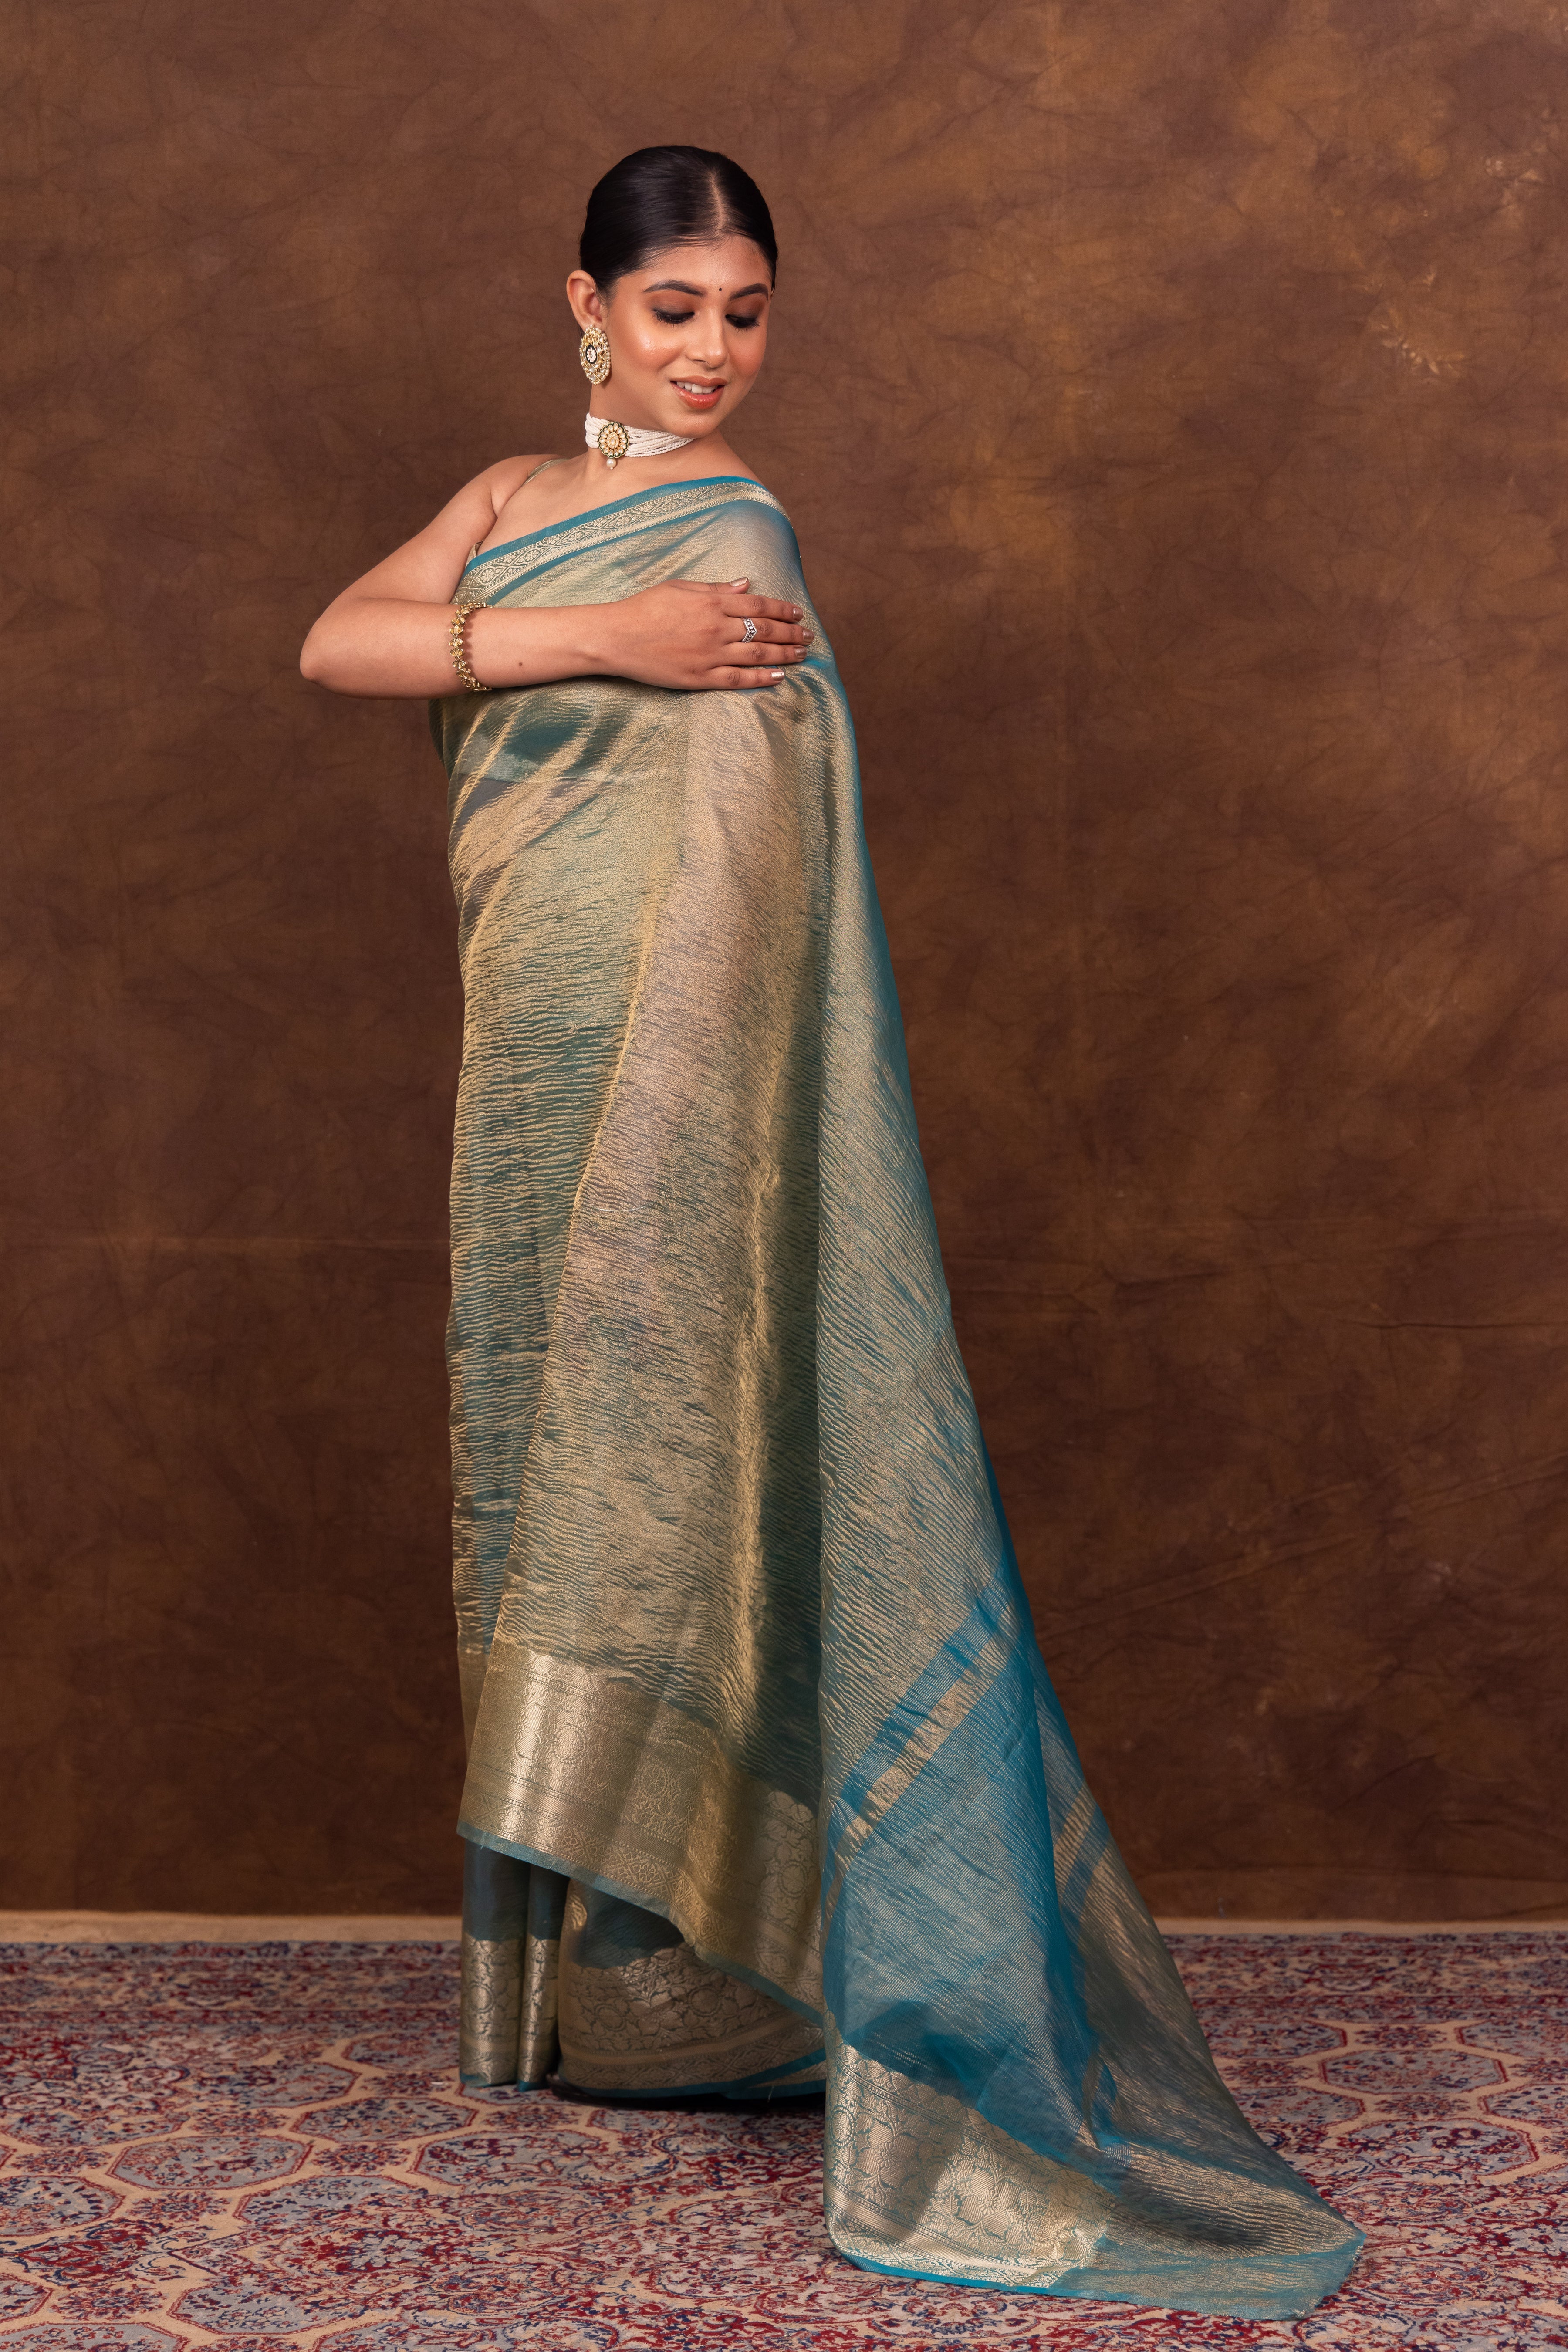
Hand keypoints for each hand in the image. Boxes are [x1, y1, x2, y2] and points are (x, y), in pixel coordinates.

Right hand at [594, 576, 812, 690]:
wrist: (616, 637)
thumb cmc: (645, 608)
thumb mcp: (680, 587)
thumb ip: (716, 588)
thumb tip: (746, 584)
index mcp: (711, 602)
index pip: (758, 605)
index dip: (783, 609)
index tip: (798, 613)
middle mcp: (715, 628)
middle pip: (764, 630)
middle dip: (790, 633)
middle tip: (808, 636)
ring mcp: (709, 655)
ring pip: (757, 655)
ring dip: (784, 655)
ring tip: (801, 655)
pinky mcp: (700, 678)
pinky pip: (738, 680)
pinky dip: (761, 679)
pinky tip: (779, 677)